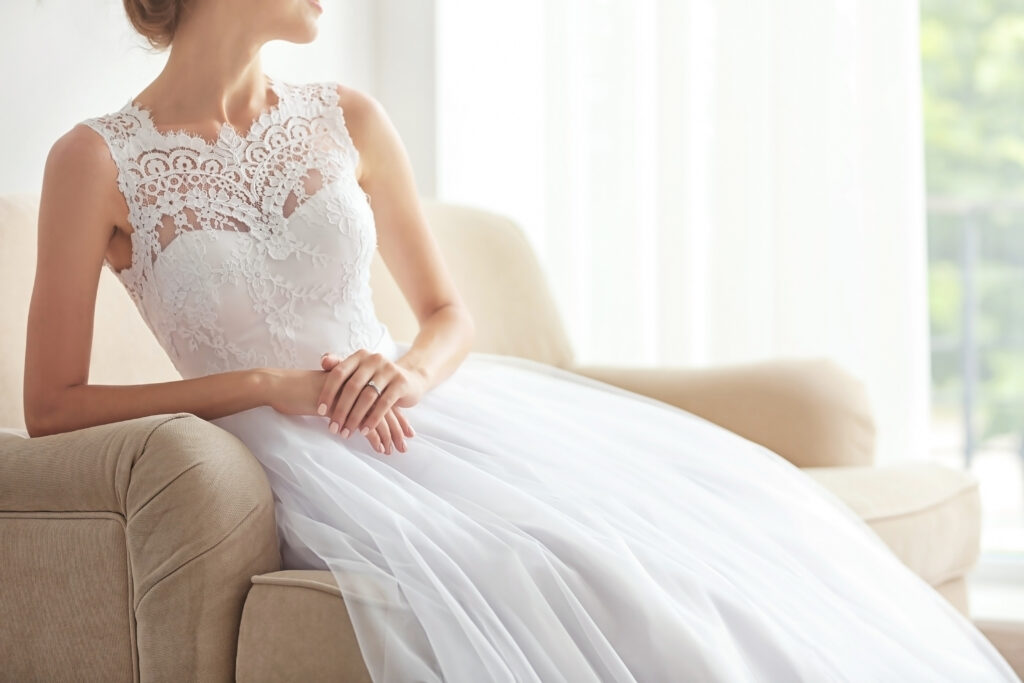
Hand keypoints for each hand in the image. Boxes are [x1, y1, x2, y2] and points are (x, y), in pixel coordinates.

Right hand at [259, 366, 414, 454]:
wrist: (280, 387)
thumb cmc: (299, 393)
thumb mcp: (327, 397)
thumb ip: (343, 403)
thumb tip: (353, 418)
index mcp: (355, 382)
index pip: (382, 399)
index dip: (396, 416)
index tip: (406, 431)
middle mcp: (357, 386)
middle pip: (385, 408)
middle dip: (397, 428)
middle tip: (405, 445)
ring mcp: (350, 395)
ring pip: (377, 416)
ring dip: (388, 436)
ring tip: (393, 451)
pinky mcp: (341, 406)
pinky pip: (362, 423)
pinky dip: (373, 437)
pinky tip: (379, 449)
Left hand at [317, 348, 425, 452]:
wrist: (411, 379)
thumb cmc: (377, 378)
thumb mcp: (359, 372)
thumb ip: (340, 366)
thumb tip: (323, 360)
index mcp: (360, 356)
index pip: (339, 373)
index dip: (328, 392)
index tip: (320, 412)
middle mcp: (374, 359)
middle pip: (352, 387)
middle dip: (340, 410)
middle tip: (333, 428)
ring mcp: (389, 370)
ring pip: (367, 397)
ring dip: (355, 418)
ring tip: (346, 432)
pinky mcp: (401, 383)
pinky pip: (384, 404)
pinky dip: (373, 419)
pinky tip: (364, 431)